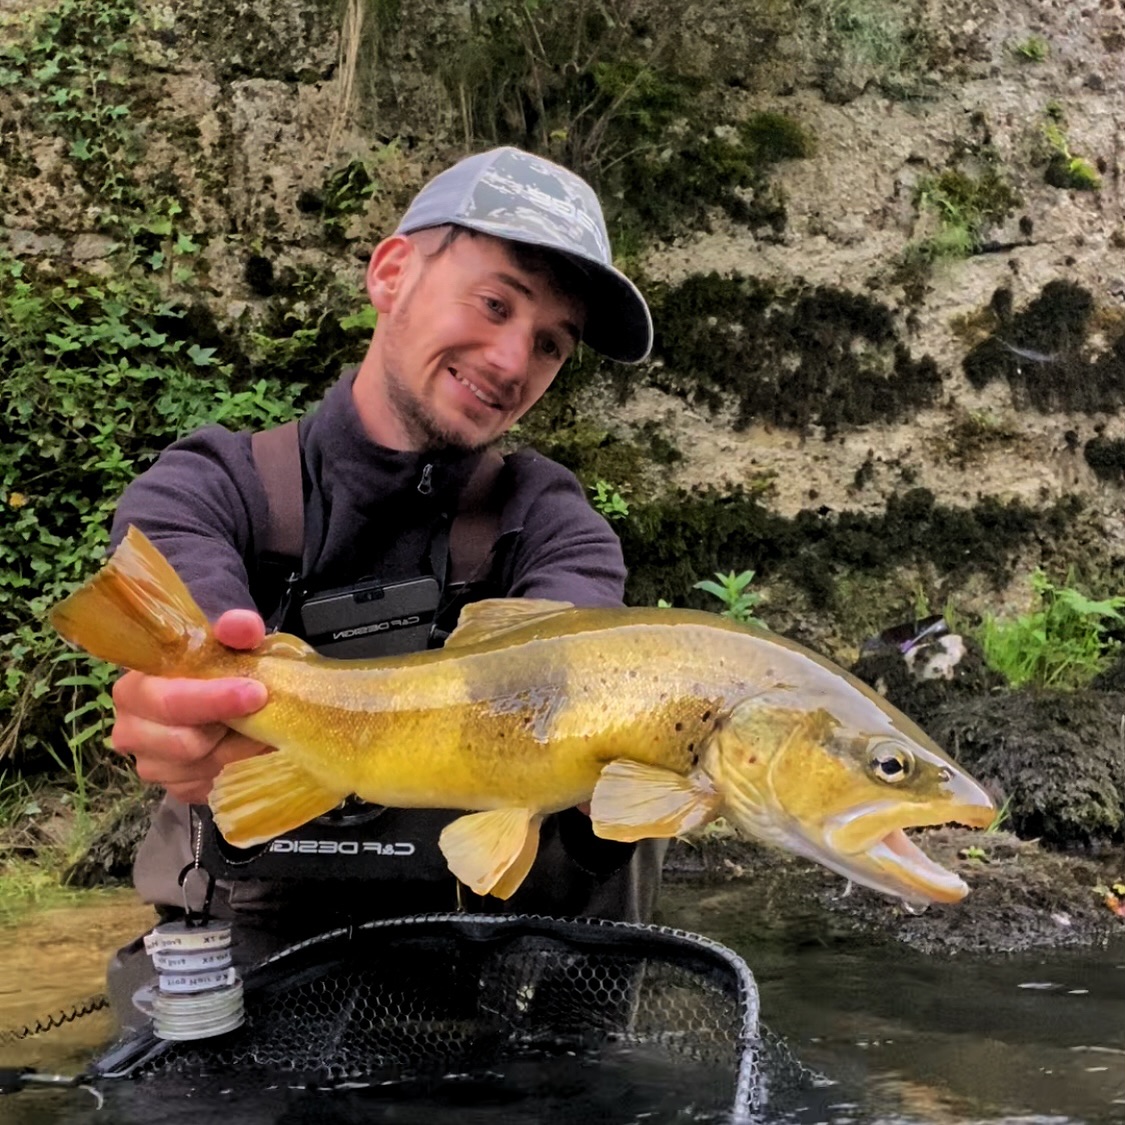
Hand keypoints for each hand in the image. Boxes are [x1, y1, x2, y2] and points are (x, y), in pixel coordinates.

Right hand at [110, 609, 270, 803]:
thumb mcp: (225, 641)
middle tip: (265, 712)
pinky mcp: (174, 789)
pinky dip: (236, 769)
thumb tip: (242, 626)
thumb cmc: (213, 663)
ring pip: (203, 768)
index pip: (169, 702)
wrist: (212, 689)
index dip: (213, 700)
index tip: (256, 692)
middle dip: (232, 730)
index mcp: (134, 689)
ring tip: (259, 728)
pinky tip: (246, 748)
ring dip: (239, 750)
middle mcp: (131, 731)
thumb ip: (236, 629)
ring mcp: (150, 765)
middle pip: (186, 744)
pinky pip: (211, 787)